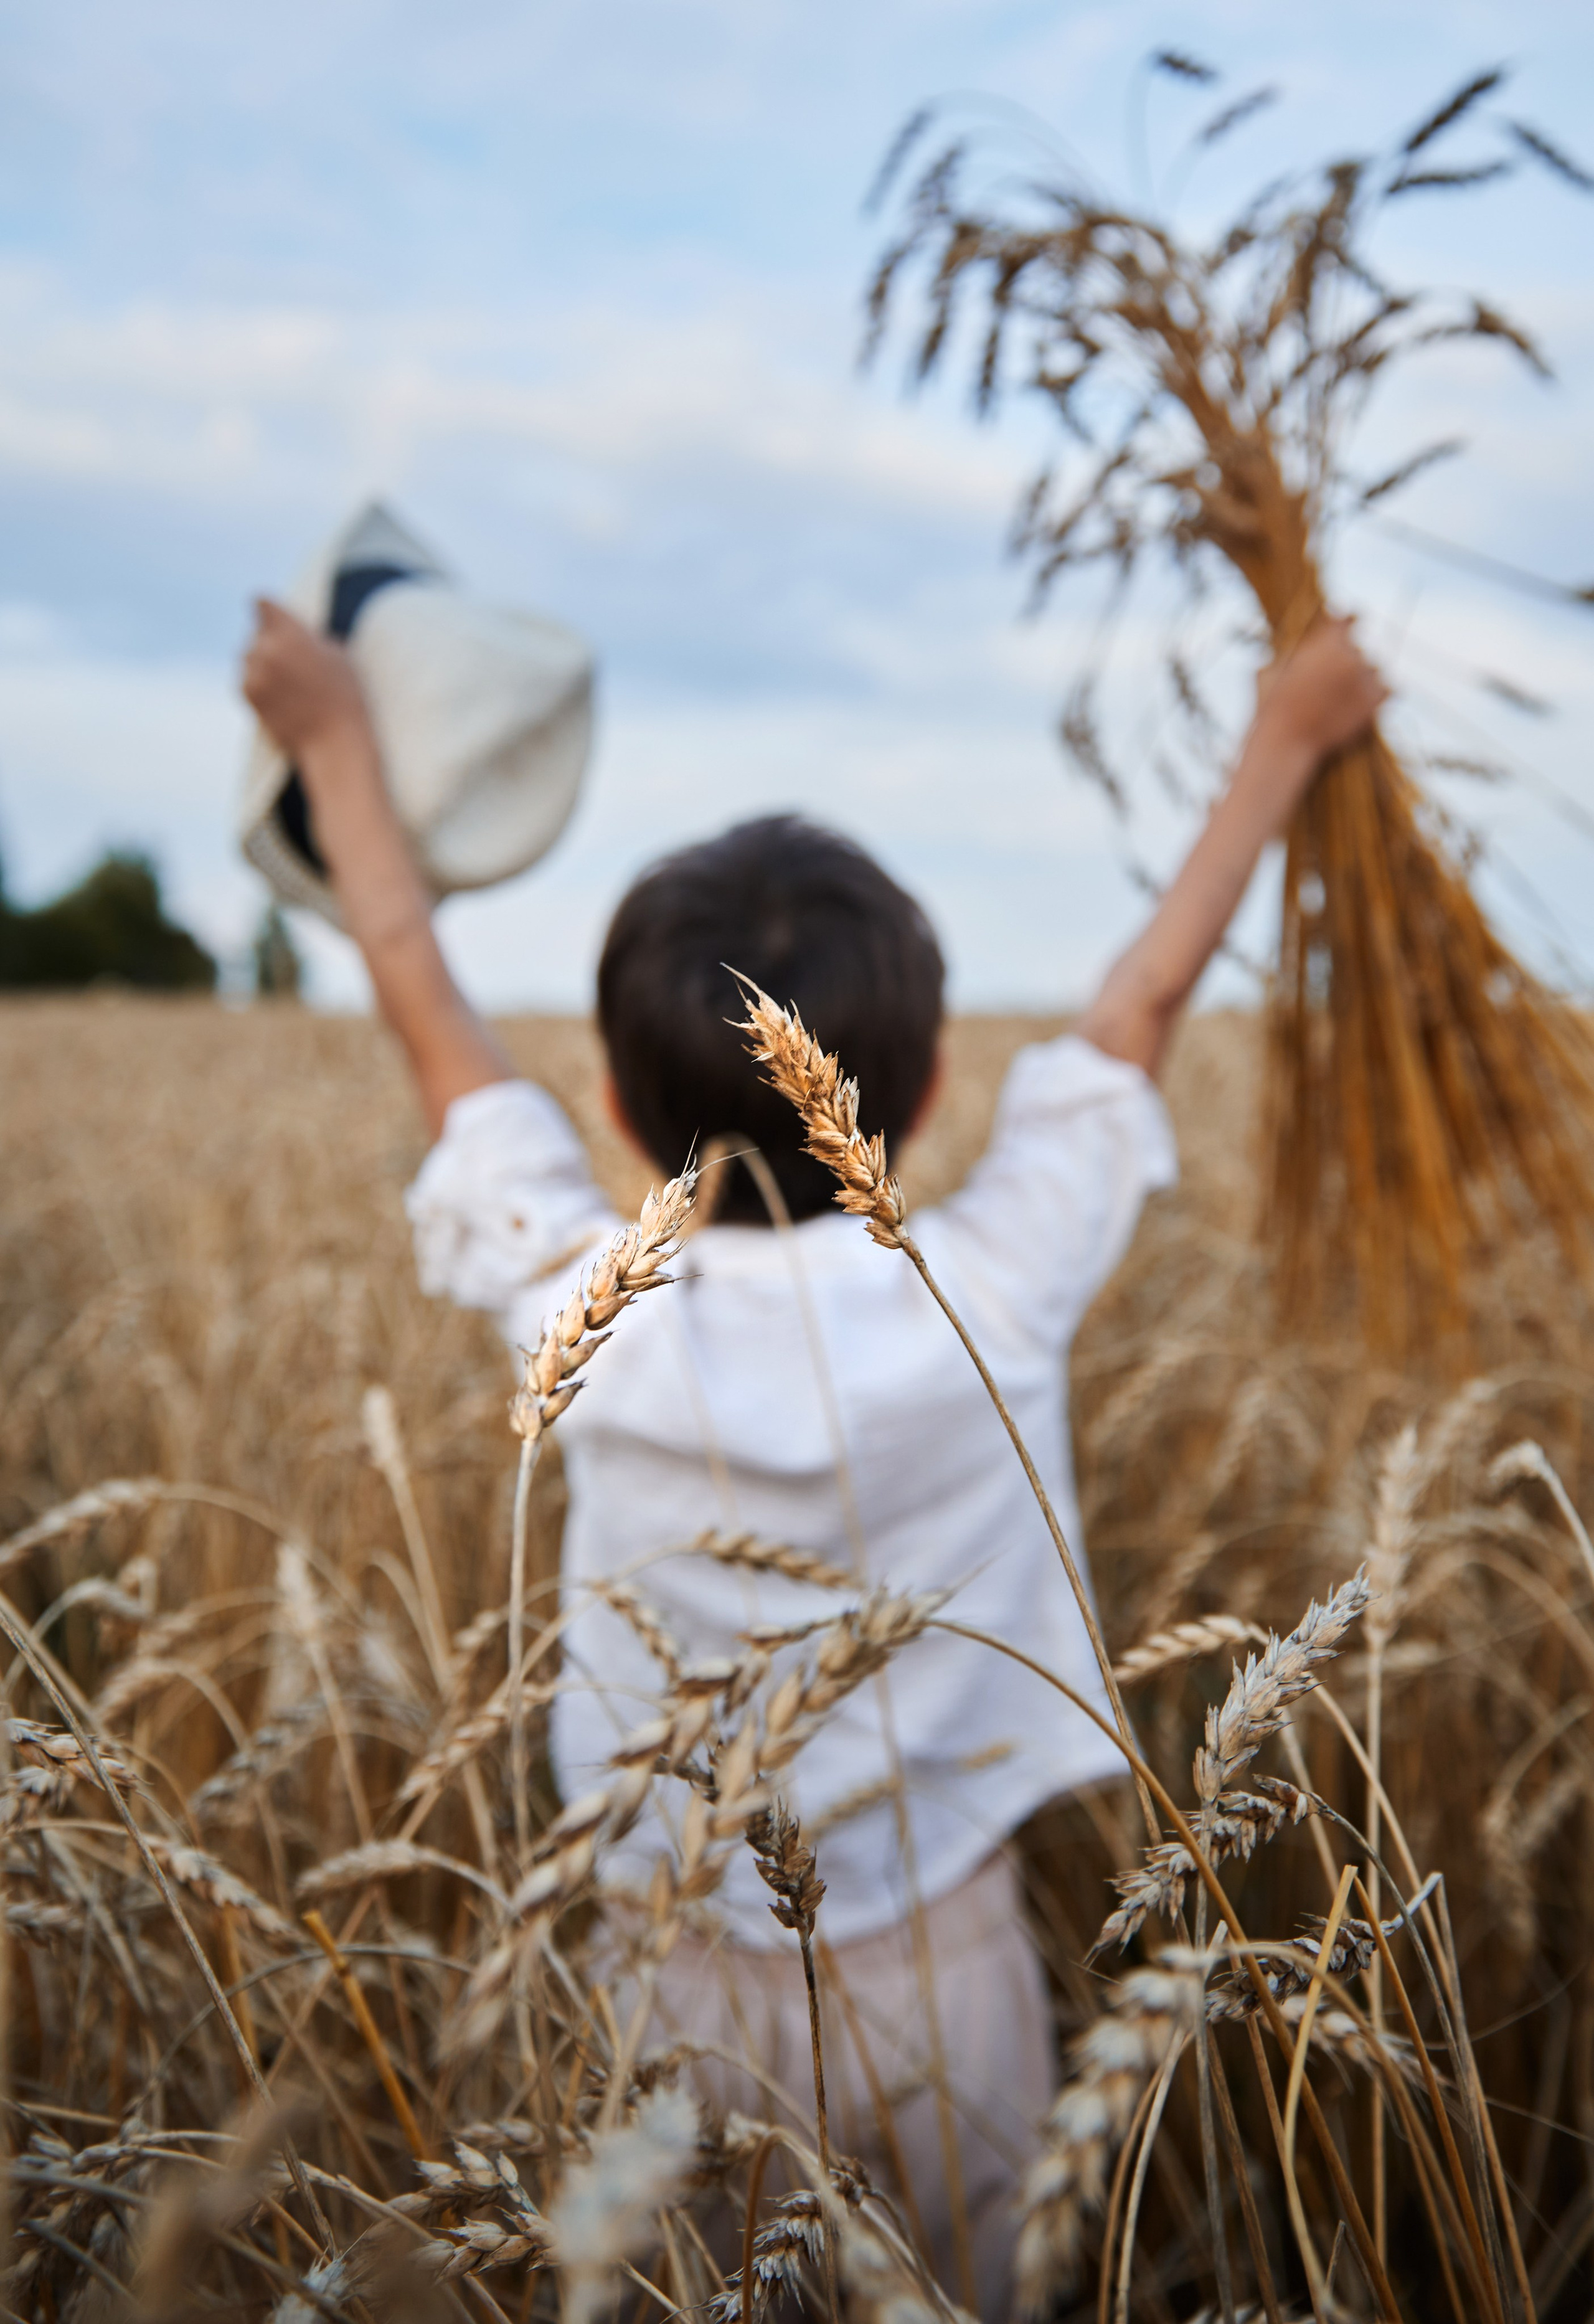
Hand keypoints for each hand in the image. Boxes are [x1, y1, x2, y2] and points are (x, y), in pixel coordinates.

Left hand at [241, 599, 370, 762]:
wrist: (333, 740)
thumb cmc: (344, 696)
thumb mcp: (337, 654)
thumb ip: (309, 636)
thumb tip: (296, 631)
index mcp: (289, 632)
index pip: (262, 603)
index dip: (267, 609)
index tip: (271, 616)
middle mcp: (266, 648)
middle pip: (257, 634)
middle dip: (270, 642)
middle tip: (292, 661)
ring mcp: (254, 672)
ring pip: (248, 656)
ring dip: (262, 663)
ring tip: (288, 682)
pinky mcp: (248, 694)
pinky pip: (247, 679)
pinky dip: (259, 683)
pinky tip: (282, 696)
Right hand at [1254, 615, 1388, 770]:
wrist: (1286, 741)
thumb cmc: (1272, 706)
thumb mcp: (1272, 667)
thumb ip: (1289, 651)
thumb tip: (1292, 646)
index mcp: (1327, 640)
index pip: (1349, 617)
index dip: (1348, 621)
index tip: (1348, 624)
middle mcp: (1351, 653)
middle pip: (1357, 649)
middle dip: (1345, 661)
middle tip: (1329, 680)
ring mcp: (1365, 677)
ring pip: (1372, 670)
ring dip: (1361, 678)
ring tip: (1341, 698)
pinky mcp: (1375, 701)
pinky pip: (1389, 690)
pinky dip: (1377, 695)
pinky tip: (1361, 704)